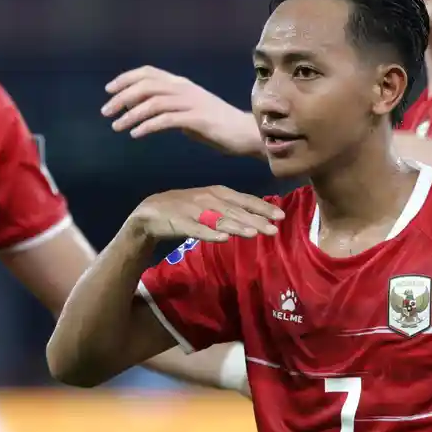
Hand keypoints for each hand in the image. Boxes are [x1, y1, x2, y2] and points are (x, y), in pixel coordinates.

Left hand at [103, 66, 262, 156]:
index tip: (108, 90)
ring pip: (154, 102)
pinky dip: (148, 126)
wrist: (246, 134)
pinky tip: (136, 134)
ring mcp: (192, 103)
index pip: (148, 73)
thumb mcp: (188, 112)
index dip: (126, 79)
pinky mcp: (197, 119)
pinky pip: (166, 120)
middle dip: (122, 97)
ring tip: (117, 127)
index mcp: (182, 84)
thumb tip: (144, 112)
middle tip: (106, 112)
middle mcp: (185, 89)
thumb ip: (168, 108)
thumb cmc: (217, 126)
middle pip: (146, 85)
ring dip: (131, 114)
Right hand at [128, 186, 283, 242]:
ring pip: (219, 220)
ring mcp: (194, 210)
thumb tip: (257, 217)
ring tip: (253, 233)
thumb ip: (231, 209)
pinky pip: (197, 229)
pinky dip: (209, 233)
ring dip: (237, 226)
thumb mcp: (210, 204)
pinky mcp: (180, 223)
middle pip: (235, 211)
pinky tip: (222, 238)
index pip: (244, 200)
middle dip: (255, 220)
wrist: (150, 212)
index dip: (262, 208)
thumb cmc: (186, 208)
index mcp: (217, 192)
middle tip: (274, 229)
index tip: (281, 216)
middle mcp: (208, 199)